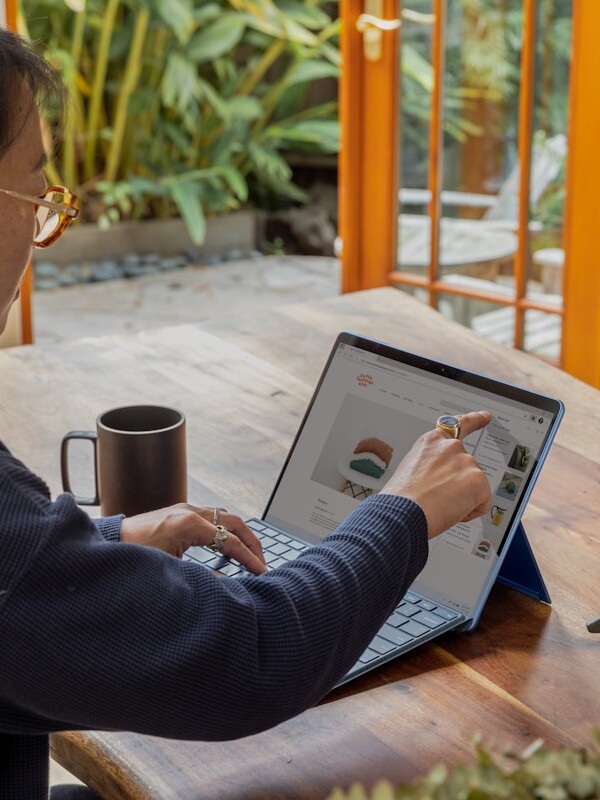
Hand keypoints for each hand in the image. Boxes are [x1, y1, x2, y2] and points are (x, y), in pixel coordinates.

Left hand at [120, 504, 266, 574]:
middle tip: (262, 562)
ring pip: (226, 516)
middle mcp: (191, 511)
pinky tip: (227, 545)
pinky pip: (214, 517)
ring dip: (241, 534)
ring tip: (249, 554)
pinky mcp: (181, 511)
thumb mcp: (171, 571)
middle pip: (235, 522)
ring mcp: (186, 508)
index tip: (262, 572)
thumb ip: (202, 576)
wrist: (110, 542)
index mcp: (189, 525)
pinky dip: (226, 529)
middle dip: (252, 542)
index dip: (249, 558)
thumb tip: (226, 584)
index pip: (231, 541)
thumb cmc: (134, 556)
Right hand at [381, 410, 492, 537]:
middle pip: (468, 469)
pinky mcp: (478, 479)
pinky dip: (469, 512)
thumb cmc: (400, 498)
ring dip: (461, 501)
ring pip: (474, 489)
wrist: (402, 511)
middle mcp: (451, 447)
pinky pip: (482, 504)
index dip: (475, 420)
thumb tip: (443, 484)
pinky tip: (450, 510)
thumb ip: (433, 467)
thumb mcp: (412, 471)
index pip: (458, 425)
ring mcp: (466, 461)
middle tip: (437, 498)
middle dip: (459, 486)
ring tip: (438, 504)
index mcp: (432, 442)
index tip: (485, 416)